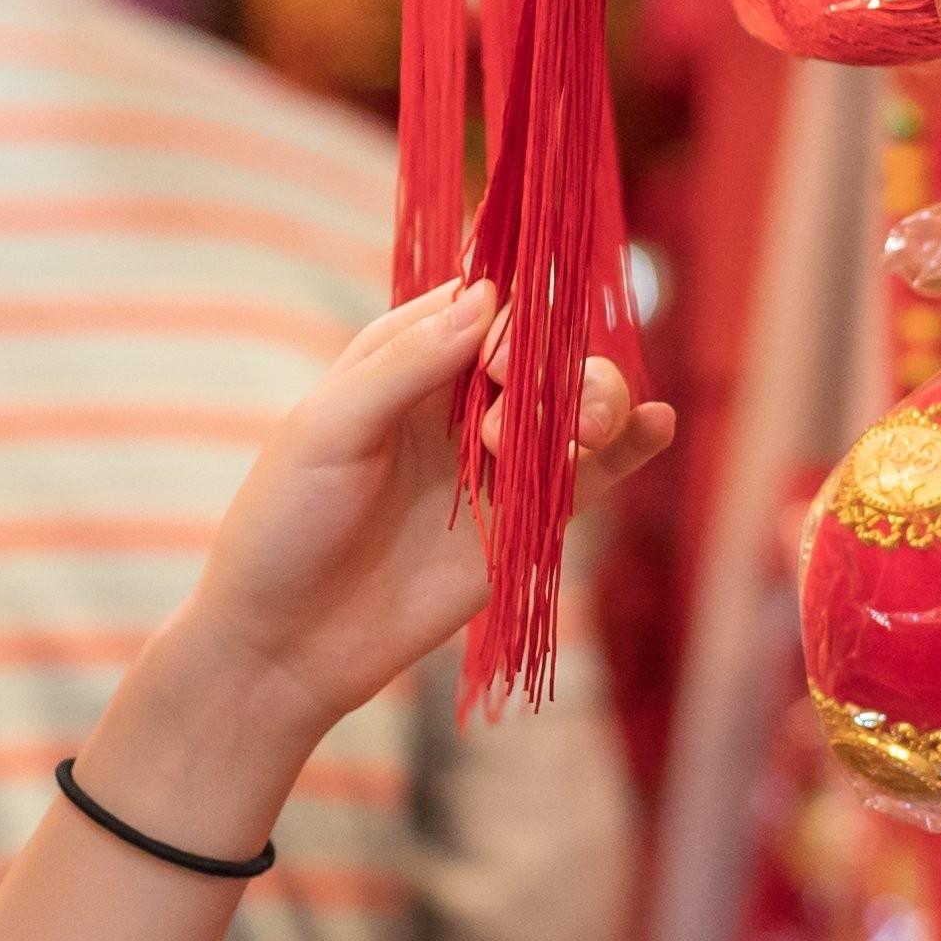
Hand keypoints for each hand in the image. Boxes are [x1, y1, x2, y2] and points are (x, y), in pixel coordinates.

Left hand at [108, 283, 675, 829]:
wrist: (284, 643)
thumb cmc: (285, 525)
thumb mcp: (328, 430)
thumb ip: (407, 363)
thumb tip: (487, 297)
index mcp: (400, 361)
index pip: (479, 304)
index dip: (507, 314)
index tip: (500, 354)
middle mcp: (454, 402)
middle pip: (541, 349)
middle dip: (554, 364)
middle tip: (504, 420)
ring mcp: (493, 461)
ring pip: (575, 402)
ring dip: (594, 402)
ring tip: (580, 433)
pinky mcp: (524, 520)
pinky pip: (592, 472)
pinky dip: (630, 446)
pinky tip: (656, 425)